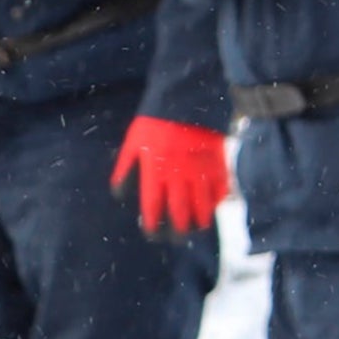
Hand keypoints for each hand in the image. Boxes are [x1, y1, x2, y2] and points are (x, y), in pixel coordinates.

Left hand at [109, 117, 228, 236]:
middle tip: (177, 238)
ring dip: (200, 219)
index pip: (153, 205)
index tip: (151, 233)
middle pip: (179, 211)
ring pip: (202, 203)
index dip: (152, 223)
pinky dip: (218, 199)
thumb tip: (119, 194)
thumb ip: (125, 169)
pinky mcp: (217, 163)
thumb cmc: (154, 122)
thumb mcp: (133, 143)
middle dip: (178, 229)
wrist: (185, 99)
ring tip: (199, 228)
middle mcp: (178, 175)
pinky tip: (216, 206)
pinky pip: (220, 187)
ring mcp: (200, 170)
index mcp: (155, 171)